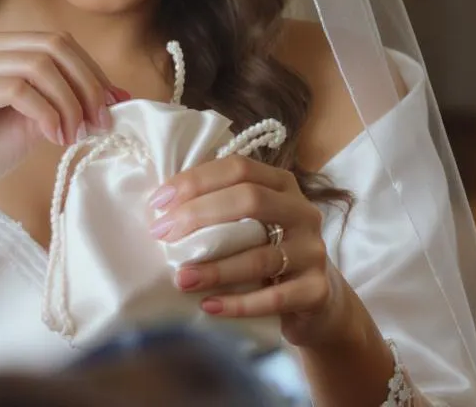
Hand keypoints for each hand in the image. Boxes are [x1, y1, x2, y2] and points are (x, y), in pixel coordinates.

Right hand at [0, 31, 122, 214]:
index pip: (57, 41)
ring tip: (74, 135)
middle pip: (53, 46)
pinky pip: (17, 90)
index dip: (92, 71)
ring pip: (39, 66)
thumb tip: (119, 95)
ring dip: (68, 103)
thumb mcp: (33, 120)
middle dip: (87, 85)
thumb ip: (64, 100)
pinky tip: (54, 138)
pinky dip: (47, 114)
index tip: (116, 106)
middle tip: (100, 122)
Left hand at [147, 155, 348, 347]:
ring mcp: (313, 251)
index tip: (158, 203)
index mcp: (281, 184)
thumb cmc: (266, 251)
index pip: (238, 168)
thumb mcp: (248, 222)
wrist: (315, 299)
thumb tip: (160, 205)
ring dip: (215, 268)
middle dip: (200, 215)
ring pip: (260, 256)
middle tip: (163, 235)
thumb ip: (216, 205)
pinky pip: (275, 298)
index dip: (196, 181)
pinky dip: (239, 304)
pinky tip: (209, 306)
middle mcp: (302, 211)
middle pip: (251, 201)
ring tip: (181, 279)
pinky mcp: (317, 291)